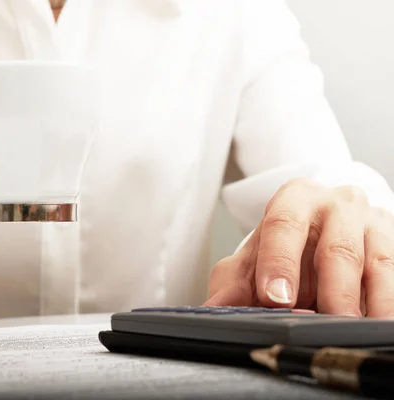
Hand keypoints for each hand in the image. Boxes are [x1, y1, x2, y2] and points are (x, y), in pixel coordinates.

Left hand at [205, 178, 393, 316]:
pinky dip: (386, 302)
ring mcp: (370, 224)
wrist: (325, 222)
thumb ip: (233, 283)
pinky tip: (378, 323)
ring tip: (353, 330)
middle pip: (336, 248)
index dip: (279, 262)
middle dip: (330, 290)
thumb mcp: (253, 257)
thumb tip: (213, 308)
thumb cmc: (284, 243)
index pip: (283, 226)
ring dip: (366, 303)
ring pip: (375, 264)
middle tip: (321, 322)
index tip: (275, 297)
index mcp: (295, 198)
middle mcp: (337, 204)